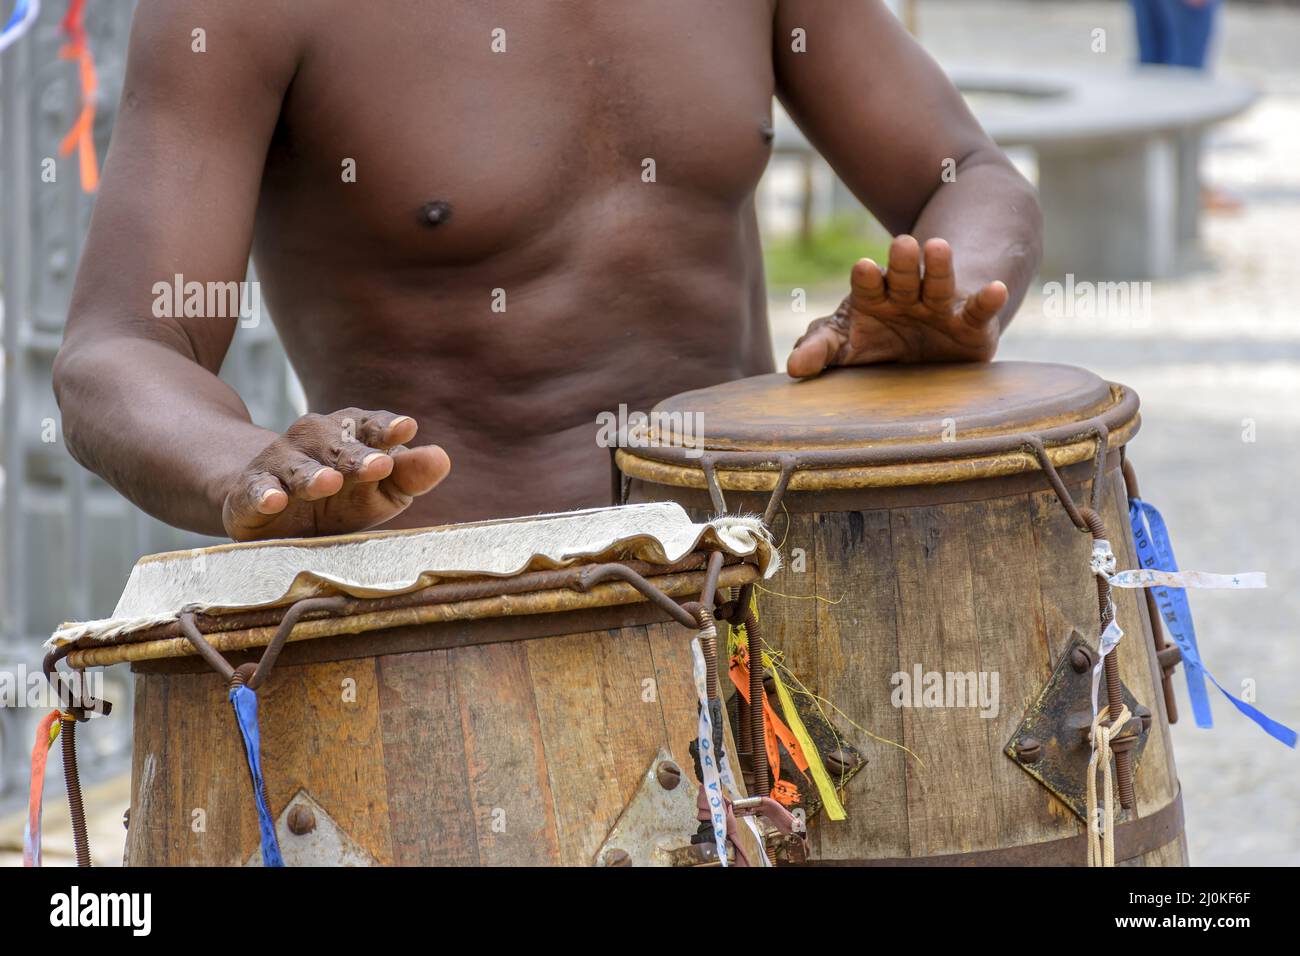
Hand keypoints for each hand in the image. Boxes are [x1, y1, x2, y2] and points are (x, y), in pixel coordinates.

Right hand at [220, 409, 450, 540]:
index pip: (370, 425)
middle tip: (379, 466)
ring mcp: (280, 463)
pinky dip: (263, 494)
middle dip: (356, 454)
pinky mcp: (250, 490)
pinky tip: (273, 501)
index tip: (406, 430)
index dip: (386, 427)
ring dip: (312, 474)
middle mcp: (314, 440)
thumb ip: (410, 475)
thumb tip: (442, 458)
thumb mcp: (381, 490)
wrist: (275, 513)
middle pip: (336, 444)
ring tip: (329, 483)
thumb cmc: (341, 499)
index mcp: (350, 434)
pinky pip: (256, 490)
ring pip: (296, 465)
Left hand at [786, 235, 1008, 377]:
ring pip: (938, 283)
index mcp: (873, 297)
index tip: (863, 267)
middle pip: (903, 276)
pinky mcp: (970, 325)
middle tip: (901, 244)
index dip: (866, 278)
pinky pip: (978, 311)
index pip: (866, 285)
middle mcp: (906, 295)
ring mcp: (939, 307)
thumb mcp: (846, 344)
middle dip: (902, 262)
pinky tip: (995, 289)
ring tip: (938, 247)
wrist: (927, 347)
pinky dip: (987, 300)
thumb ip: (822, 350)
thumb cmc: (877, 342)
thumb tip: (794, 368)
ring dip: (939, 267)